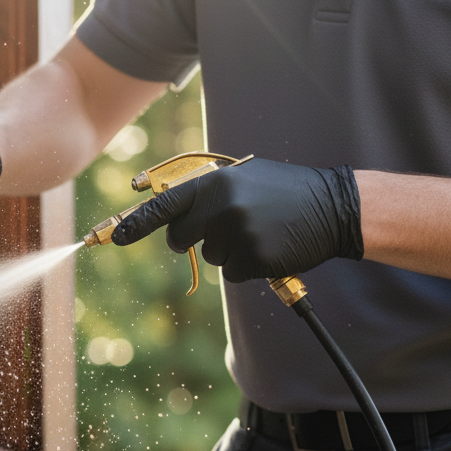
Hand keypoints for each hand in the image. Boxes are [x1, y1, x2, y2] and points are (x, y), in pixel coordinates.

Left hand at [111, 158, 362, 281]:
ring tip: (259, 229)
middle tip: (220, 228)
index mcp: (215, 182)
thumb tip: (169, 208)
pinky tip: (268, 246)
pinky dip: (246, 265)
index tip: (116, 238)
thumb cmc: (283, 191)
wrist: (334, 207)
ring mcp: (237, 234)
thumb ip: (206, 191)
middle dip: (190, 239)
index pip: (164, 206)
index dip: (137, 224)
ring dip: (228, 250)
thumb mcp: (242, 177)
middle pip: (180, 238)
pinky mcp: (252, 259)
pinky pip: (232, 272)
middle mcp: (221, 207)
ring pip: (209, 257)